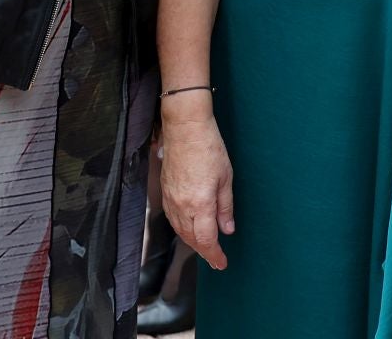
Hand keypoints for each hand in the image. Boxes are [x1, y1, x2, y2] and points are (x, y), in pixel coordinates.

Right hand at [161, 98, 235, 270]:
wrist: (185, 128)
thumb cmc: (209, 148)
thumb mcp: (225, 178)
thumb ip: (225, 207)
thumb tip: (227, 229)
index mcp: (200, 204)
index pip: (206, 240)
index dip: (214, 255)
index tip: (222, 263)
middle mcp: (182, 206)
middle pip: (191, 239)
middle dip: (204, 252)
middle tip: (216, 260)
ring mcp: (170, 199)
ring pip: (180, 230)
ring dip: (192, 242)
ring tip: (205, 248)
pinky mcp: (164, 191)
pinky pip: (172, 218)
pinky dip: (182, 228)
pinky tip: (189, 228)